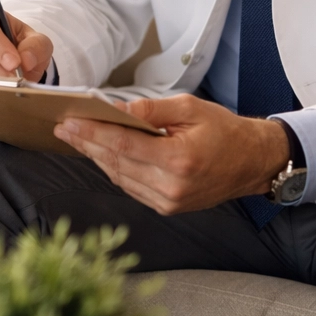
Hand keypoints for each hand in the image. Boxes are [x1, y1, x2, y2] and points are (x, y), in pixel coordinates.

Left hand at [53, 94, 288, 213]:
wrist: (252, 163)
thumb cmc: (224, 130)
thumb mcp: (190, 108)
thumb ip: (151, 111)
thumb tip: (116, 111)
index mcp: (178, 160)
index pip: (122, 146)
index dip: (92, 133)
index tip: (69, 122)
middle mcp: (171, 186)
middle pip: (116, 163)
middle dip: (87, 143)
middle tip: (63, 128)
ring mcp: (169, 201)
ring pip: (119, 177)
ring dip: (96, 157)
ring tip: (76, 138)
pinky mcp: (168, 207)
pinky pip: (131, 187)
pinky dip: (113, 169)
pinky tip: (100, 154)